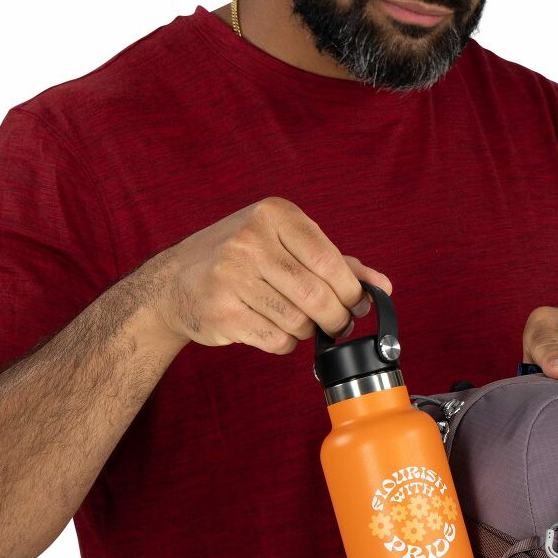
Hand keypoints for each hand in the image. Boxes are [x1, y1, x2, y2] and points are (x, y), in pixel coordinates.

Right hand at [137, 196, 391, 353]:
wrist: (175, 281)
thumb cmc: (241, 260)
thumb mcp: (285, 245)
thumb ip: (336, 262)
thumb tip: (382, 286)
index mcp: (272, 215)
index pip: (328, 259)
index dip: (352, 289)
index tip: (357, 303)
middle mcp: (249, 241)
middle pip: (316, 294)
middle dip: (336, 317)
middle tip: (337, 324)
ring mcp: (231, 276)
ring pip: (298, 320)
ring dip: (308, 330)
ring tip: (299, 322)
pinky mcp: (222, 311)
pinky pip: (276, 339)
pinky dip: (286, 343)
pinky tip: (275, 329)